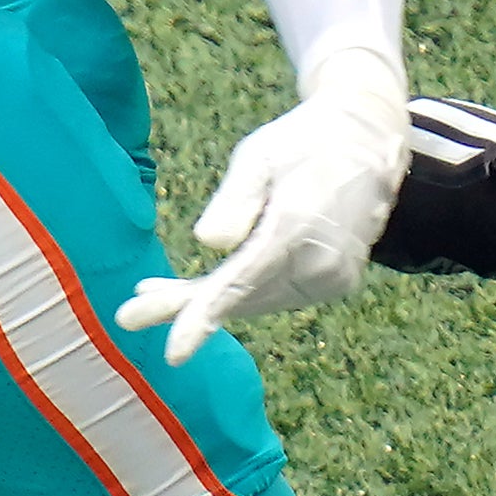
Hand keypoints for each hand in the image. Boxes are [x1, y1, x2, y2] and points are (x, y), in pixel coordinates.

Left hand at [117, 55, 405, 364]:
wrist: (367, 143)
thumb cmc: (302, 141)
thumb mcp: (260, 155)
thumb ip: (234, 200)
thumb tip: (208, 244)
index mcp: (297, 226)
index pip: (242, 283)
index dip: (203, 317)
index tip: (174, 353)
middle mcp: (321, 263)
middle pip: (242, 298)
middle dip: (186, 306)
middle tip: (129, 315)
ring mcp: (334, 279)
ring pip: (257, 302)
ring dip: (209, 301)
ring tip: (153, 292)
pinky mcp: (336, 284)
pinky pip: (276, 296)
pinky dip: (241, 295)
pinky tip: (206, 288)